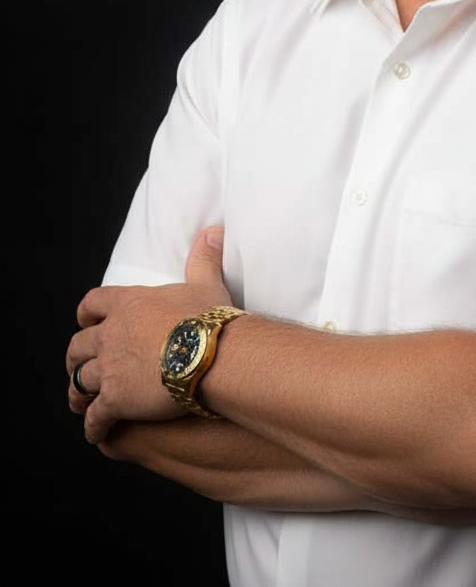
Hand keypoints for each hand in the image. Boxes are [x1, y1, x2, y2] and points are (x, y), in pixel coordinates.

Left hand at [66, 226, 232, 444]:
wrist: (210, 353)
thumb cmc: (210, 319)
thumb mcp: (206, 283)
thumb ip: (203, 259)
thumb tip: (213, 232)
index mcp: (128, 304)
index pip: (92, 304)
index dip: (86, 315)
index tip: (86, 322)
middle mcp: (110, 334)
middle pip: (77, 346)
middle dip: (75, 358)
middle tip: (78, 366)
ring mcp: (110, 367)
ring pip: (79, 382)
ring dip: (77, 393)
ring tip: (80, 403)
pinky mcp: (115, 399)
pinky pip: (95, 416)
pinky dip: (93, 425)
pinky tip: (96, 432)